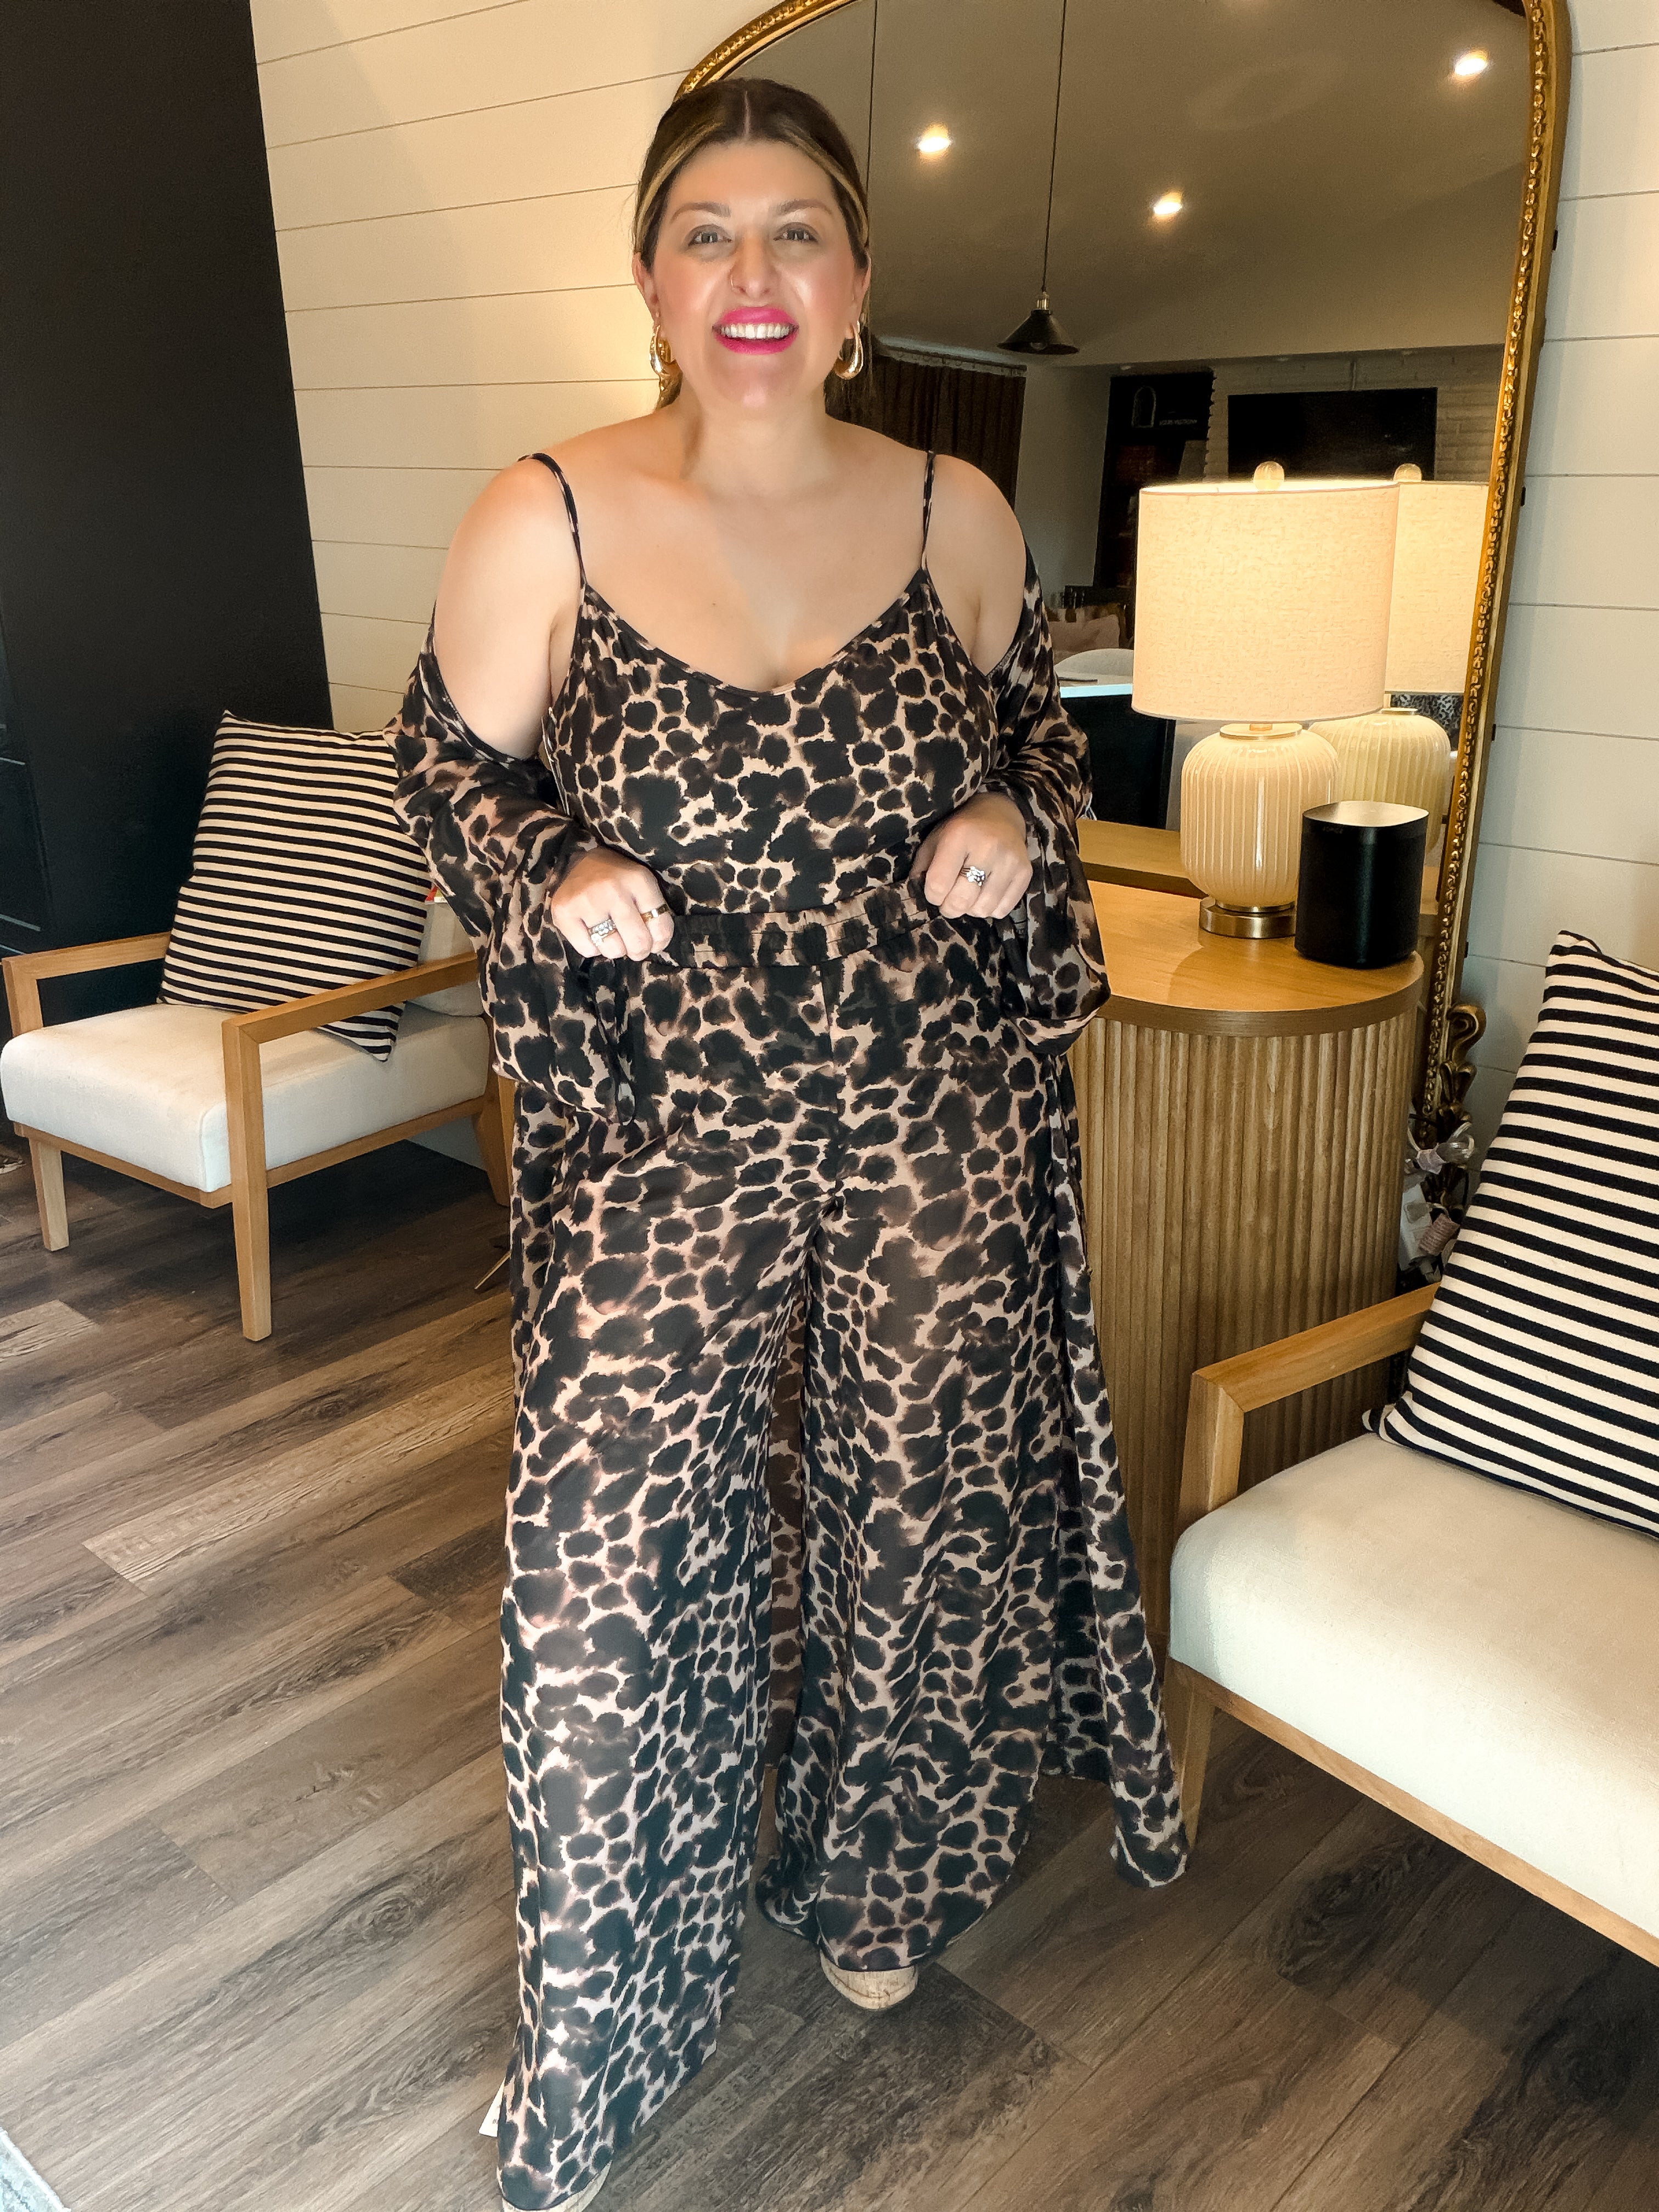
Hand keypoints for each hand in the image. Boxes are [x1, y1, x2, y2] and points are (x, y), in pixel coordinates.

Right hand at [548, 848, 674, 959]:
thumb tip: (654, 946)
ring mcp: (585, 900)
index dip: (659, 940)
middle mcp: (612, 888)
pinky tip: (592, 931)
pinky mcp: (563, 911)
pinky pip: (588, 950)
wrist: (582, 863)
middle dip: (638, 950)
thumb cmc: (618, 880)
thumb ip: (654, 913)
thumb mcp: (643, 886)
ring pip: (612, 949)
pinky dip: (593, 947)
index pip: (660, 927)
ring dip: (615, 948)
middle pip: (637, 942)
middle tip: (633, 944)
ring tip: (611, 933)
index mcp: (638, 880)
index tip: (652, 939)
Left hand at [909, 791, 1031, 919]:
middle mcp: (987, 847)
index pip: (938, 885)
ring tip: (969, 894)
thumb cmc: (961, 830)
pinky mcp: (1025, 872)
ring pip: (983, 909)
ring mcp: (1010, 861)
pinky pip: (1002, 910)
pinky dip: (990, 908)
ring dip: (971, 909)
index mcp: (958, 835)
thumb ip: (923, 867)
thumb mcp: (935, 839)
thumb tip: (918, 894)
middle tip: (949, 901)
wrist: (1000, 814)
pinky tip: (985, 893)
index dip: (932, 895)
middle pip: (961, 901)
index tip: (934, 891)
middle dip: (949, 908)